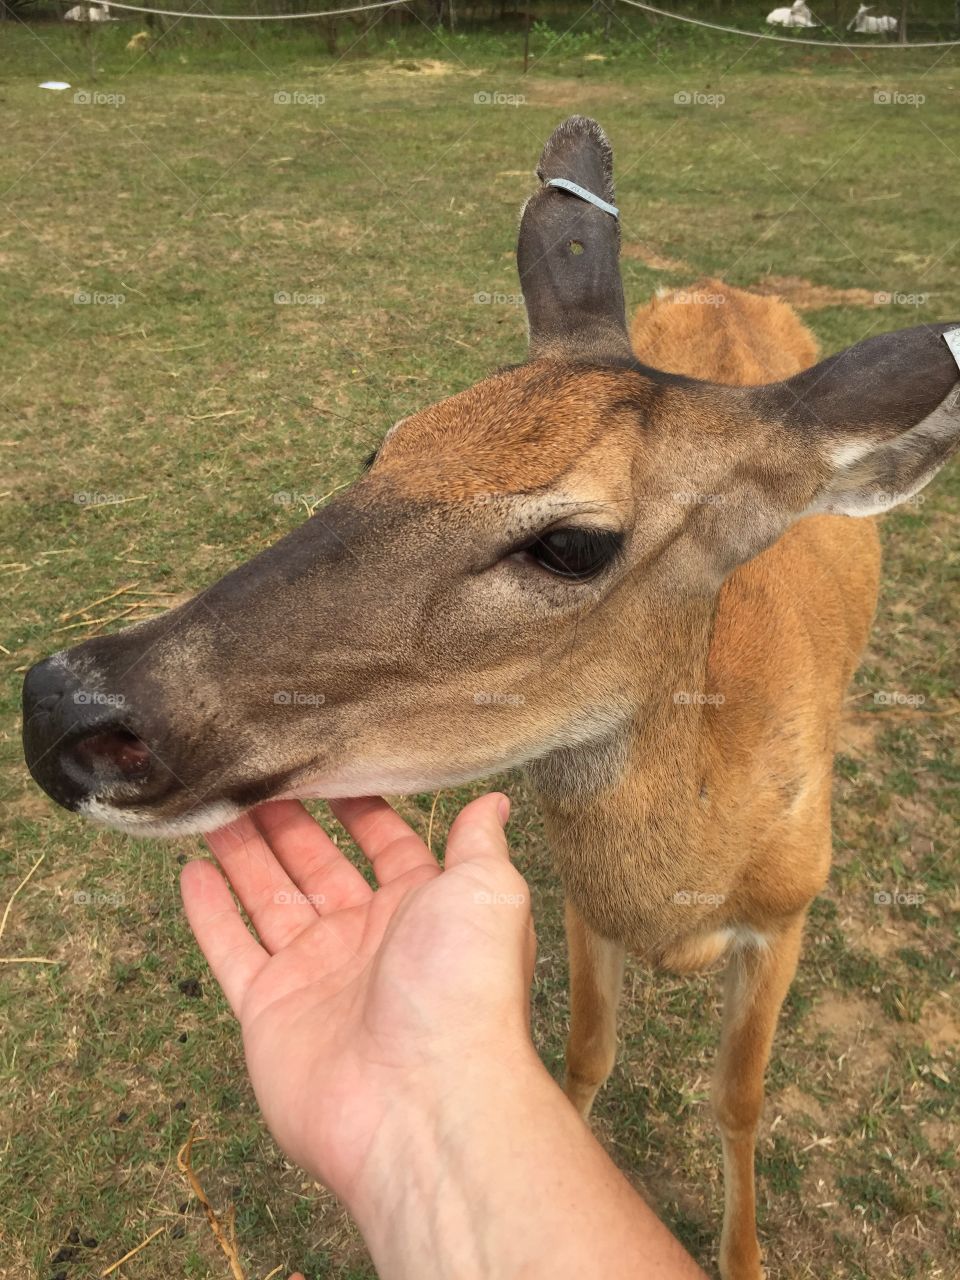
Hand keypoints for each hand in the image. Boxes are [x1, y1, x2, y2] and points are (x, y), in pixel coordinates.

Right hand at [180, 792, 534, 1202]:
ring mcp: (315, 975)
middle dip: (289, 822)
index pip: (386, 845)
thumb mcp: (488, 893)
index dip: (359, 807)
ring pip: (269, 898)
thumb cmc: (465, 989)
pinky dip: (210, 913)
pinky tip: (192, 872)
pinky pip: (232, 950)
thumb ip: (479, 843)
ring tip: (214, 804)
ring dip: (244, 853)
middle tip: (255, 775)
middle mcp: (367, 939)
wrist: (422, 1102)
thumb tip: (493, 801)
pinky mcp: (268, 1011)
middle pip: (318, 865)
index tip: (328, 763)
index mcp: (422, 908)